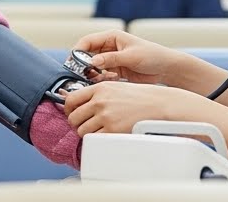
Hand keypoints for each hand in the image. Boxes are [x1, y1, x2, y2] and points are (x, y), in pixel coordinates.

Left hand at [62, 80, 208, 135]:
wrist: (159, 104)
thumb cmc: (140, 96)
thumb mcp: (116, 87)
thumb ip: (98, 94)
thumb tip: (80, 102)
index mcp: (99, 88)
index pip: (71, 99)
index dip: (68, 109)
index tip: (71, 113)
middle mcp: (100, 101)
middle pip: (73, 117)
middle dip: (76, 123)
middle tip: (83, 125)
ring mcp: (106, 116)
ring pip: (82, 130)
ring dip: (86, 133)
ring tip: (95, 131)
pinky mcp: (113, 130)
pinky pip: (95, 139)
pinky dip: (96, 140)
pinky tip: (103, 135)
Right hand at [71, 30, 176, 84]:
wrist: (167, 69)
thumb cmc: (152, 56)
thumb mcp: (131, 56)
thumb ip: (111, 59)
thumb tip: (92, 62)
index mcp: (112, 37)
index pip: (88, 41)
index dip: (78, 51)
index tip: (73, 62)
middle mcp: (109, 47)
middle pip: (88, 54)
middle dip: (83, 64)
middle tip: (80, 75)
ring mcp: (111, 60)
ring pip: (93, 66)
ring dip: (91, 74)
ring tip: (94, 80)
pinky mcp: (115, 71)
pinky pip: (101, 75)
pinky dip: (100, 80)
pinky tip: (106, 82)